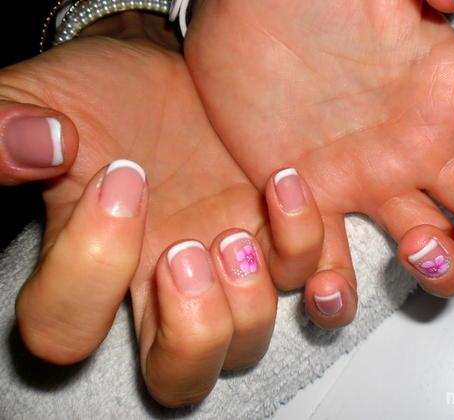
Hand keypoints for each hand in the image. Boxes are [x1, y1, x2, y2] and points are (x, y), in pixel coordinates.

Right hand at [2, 13, 322, 405]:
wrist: (168, 77)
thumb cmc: (105, 94)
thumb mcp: (42, 99)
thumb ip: (10, 127)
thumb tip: (36, 147)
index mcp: (94, 263)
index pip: (67, 332)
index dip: (86, 274)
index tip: (120, 183)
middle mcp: (163, 281)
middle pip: (181, 375)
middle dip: (193, 332)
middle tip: (187, 252)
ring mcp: (227, 264)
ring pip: (247, 341)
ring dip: (251, 299)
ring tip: (238, 233)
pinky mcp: (278, 236)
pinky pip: (312, 281)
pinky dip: (312, 254)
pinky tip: (286, 191)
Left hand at [186, 0, 453, 325]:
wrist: (227, 29)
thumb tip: (453, 0)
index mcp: (448, 90)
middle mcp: (419, 149)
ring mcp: (367, 186)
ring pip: (436, 256)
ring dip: (442, 268)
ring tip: (415, 245)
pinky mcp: (308, 208)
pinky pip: (333, 268)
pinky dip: (336, 291)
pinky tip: (328, 282)